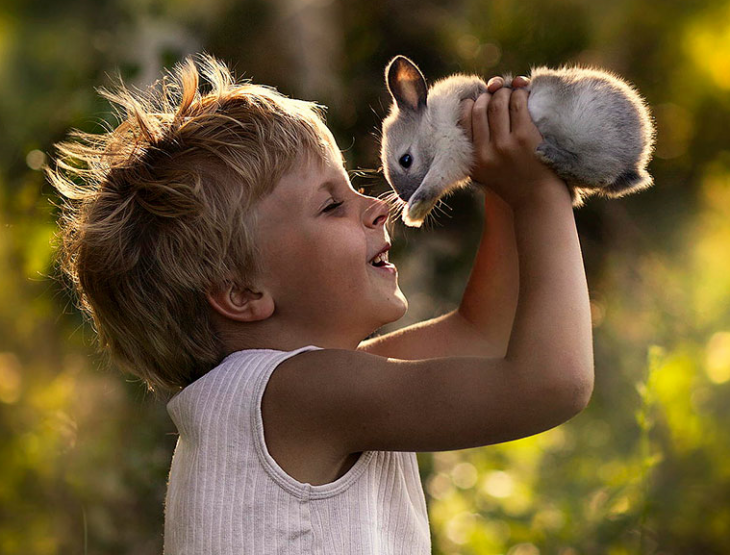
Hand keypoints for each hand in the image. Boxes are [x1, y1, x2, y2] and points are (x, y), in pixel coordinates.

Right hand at [459, 76, 566, 207]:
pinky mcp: (526, 137)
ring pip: (498, 103)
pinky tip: (524, 94)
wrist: (538, 201)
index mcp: (474, 160)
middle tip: (497, 93)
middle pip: (480, 108)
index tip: (480, 100)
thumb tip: (473, 107)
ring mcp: (506, 144)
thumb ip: (477, 150)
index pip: (464, 119)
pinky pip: (519, 104)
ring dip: (505, 92)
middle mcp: (486, 152)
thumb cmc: (515, 183)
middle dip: (488, 95)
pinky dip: (520, 94)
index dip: (471, 102)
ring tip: (511, 93)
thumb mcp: (485, 173)